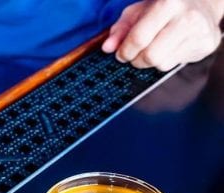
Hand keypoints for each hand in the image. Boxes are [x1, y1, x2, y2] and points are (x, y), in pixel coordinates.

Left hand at [102, 0, 222, 71]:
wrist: (202, 3)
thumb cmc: (165, 8)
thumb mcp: (138, 12)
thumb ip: (120, 30)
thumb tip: (107, 48)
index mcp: (168, 3)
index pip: (139, 38)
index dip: (125, 51)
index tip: (121, 54)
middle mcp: (186, 17)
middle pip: (150, 56)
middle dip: (137, 60)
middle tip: (136, 54)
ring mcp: (199, 31)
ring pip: (161, 64)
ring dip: (151, 62)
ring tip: (155, 48)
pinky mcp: (206, 44)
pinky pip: (174, 65)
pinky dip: (165, 61)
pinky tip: (170, 48)